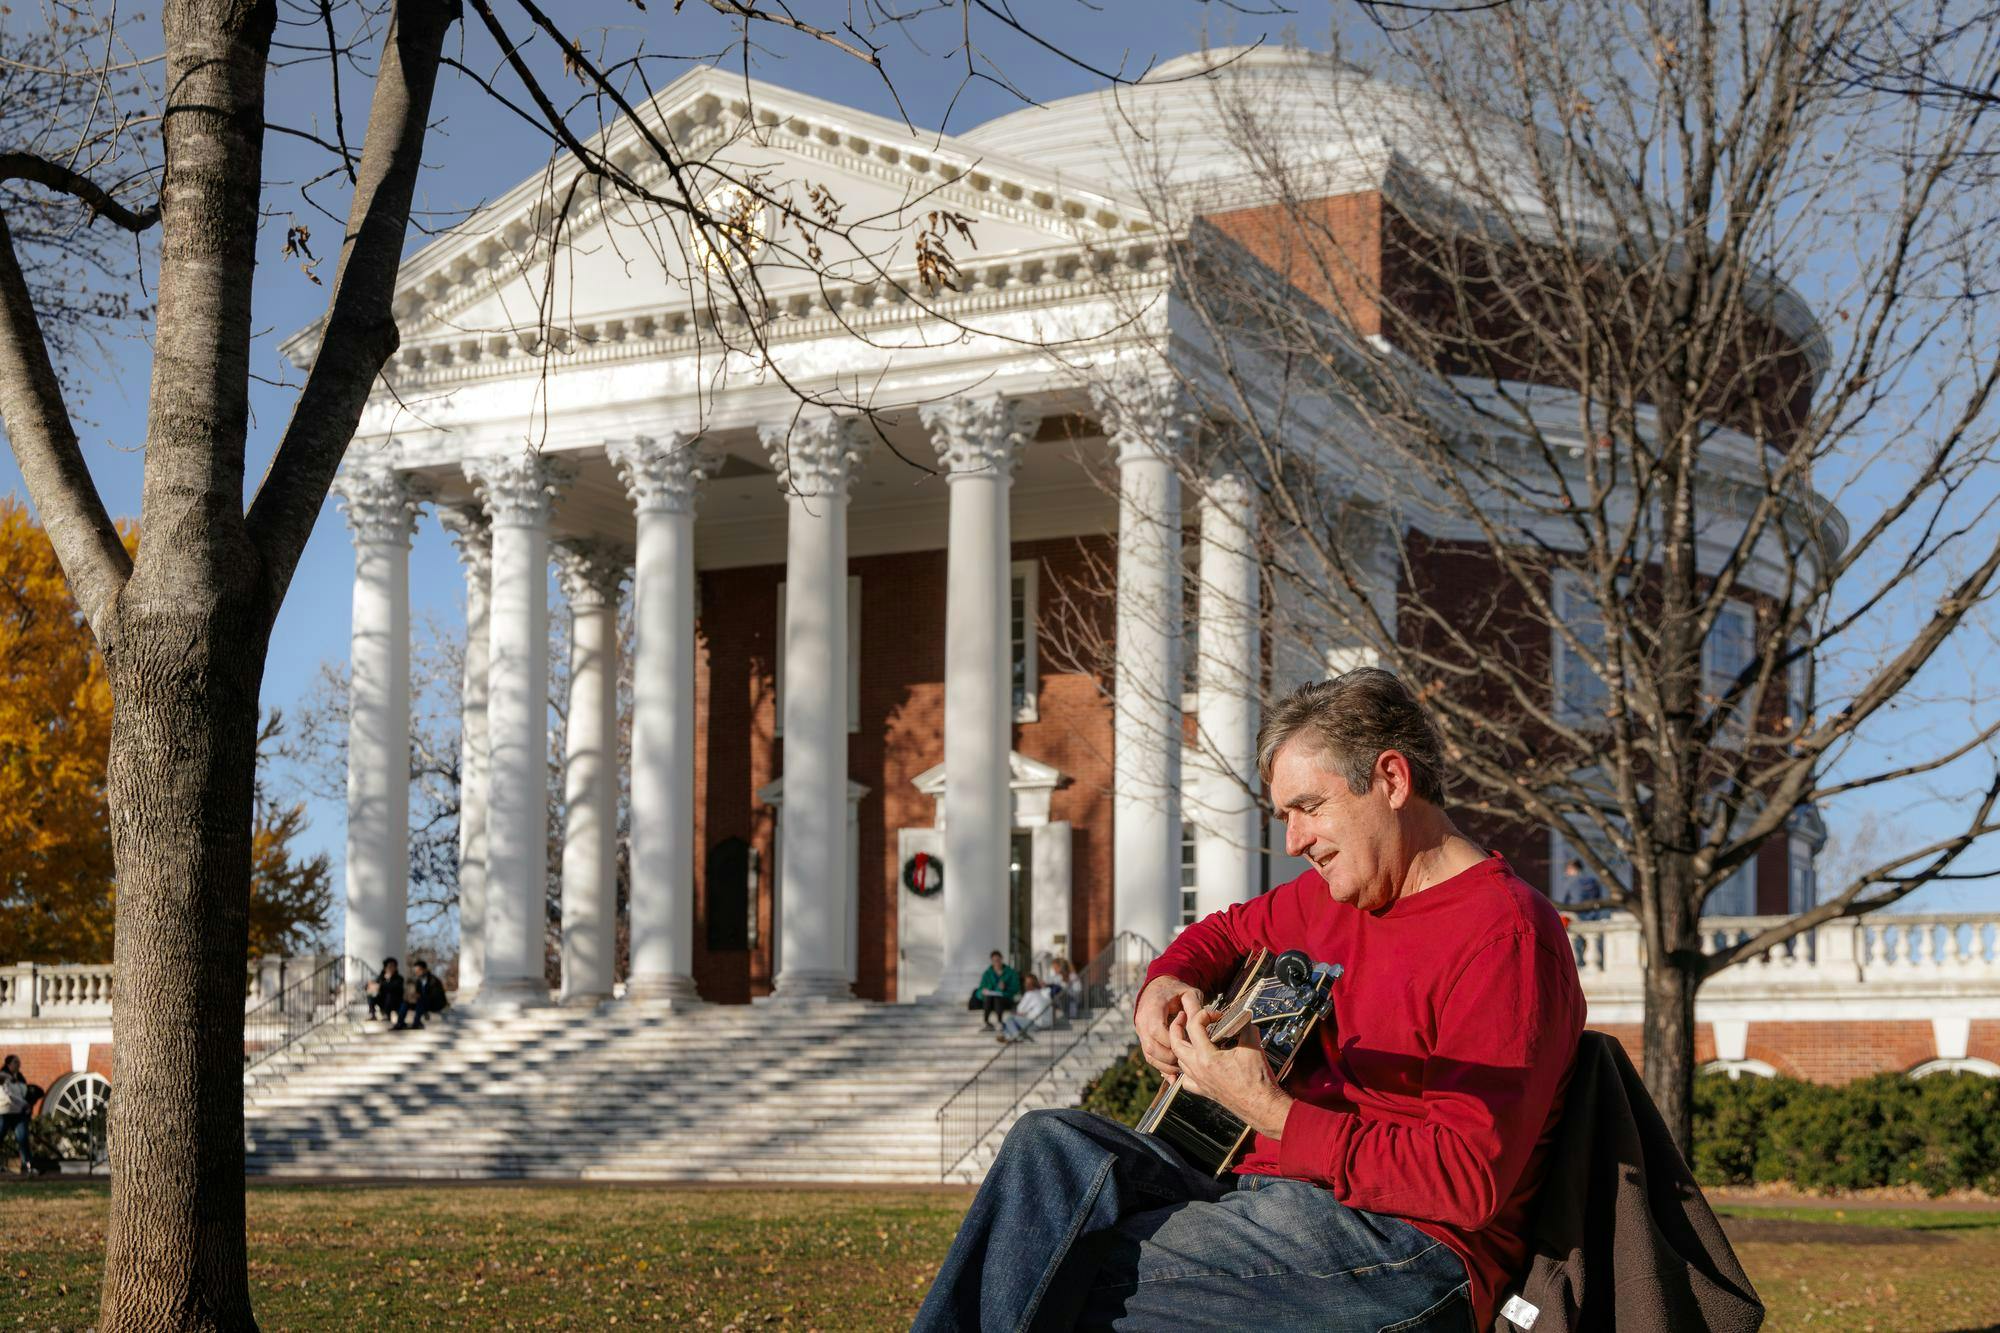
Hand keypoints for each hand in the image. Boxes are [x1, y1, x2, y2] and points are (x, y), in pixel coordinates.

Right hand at [1134, 975, 1202, 1077]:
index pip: (1157, 1030)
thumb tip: (1216, 1017)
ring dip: (1167, 1064)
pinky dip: (1162, 1067)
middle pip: (1151, 1047)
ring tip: (1185, 1067)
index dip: (1172, 1041)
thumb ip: (1198, 1008)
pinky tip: (1175, 1073)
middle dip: (1171, 1057)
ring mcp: (1140, 1032)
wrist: (1158, 989)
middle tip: (1190, 1057)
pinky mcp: (1143, 1040)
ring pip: (1149, 1055)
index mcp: (1152, 1008)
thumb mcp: (1188, 994)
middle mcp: (1142, 1021)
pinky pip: (1149, 1057)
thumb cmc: (1175, 991)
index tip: (1189, 1041)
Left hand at [1169, 1008, 1292, 1139]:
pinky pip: (1186, 1080)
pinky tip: (1195, 1064)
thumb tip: (1244, 1018)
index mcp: (1207, 1057)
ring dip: (1182, 1046)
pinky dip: (1186, 1070)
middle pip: (1176, 1044)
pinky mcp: (1204, 1091)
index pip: (1194, 1027)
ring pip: (1179, 1061)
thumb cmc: (1257, 1080)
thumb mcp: (1253, 1047)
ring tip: (1190, 1037)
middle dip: (1177, 1027)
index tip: (1217, 1015)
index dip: (1204, 1015)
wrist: (1262, 1106)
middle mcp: (1198, 1070)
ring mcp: (1199, 1082)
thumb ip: (1246, 1027)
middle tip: (1182, 1017)